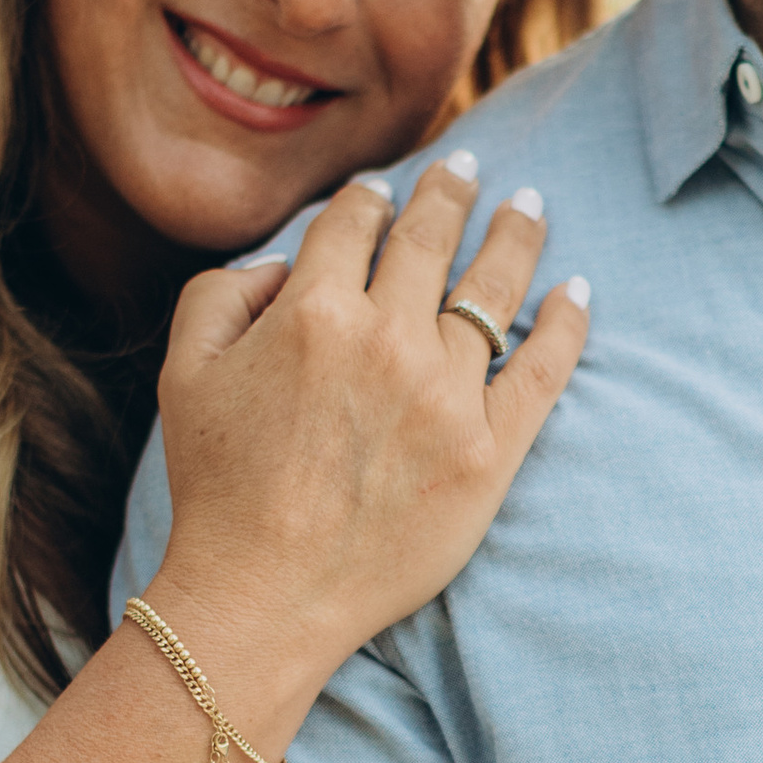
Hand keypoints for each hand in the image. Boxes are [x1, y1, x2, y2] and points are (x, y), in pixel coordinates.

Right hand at [150, 153, 586, 692]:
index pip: (356, 225)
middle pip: (432, 239)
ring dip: (514, 236)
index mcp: (314, 311)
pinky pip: (544, 367)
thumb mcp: (185, 374)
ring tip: (530, 205)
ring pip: (493, 290)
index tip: (386, 191)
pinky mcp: (491, 450)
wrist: (265, 596)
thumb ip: (220, 294)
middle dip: (450, 191)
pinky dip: (566, 321)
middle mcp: (387, 339)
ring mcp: (446, 394)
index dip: (371, 199)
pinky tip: (578, 289)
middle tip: (466, 166)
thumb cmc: (218, 489)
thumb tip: (283, 263)